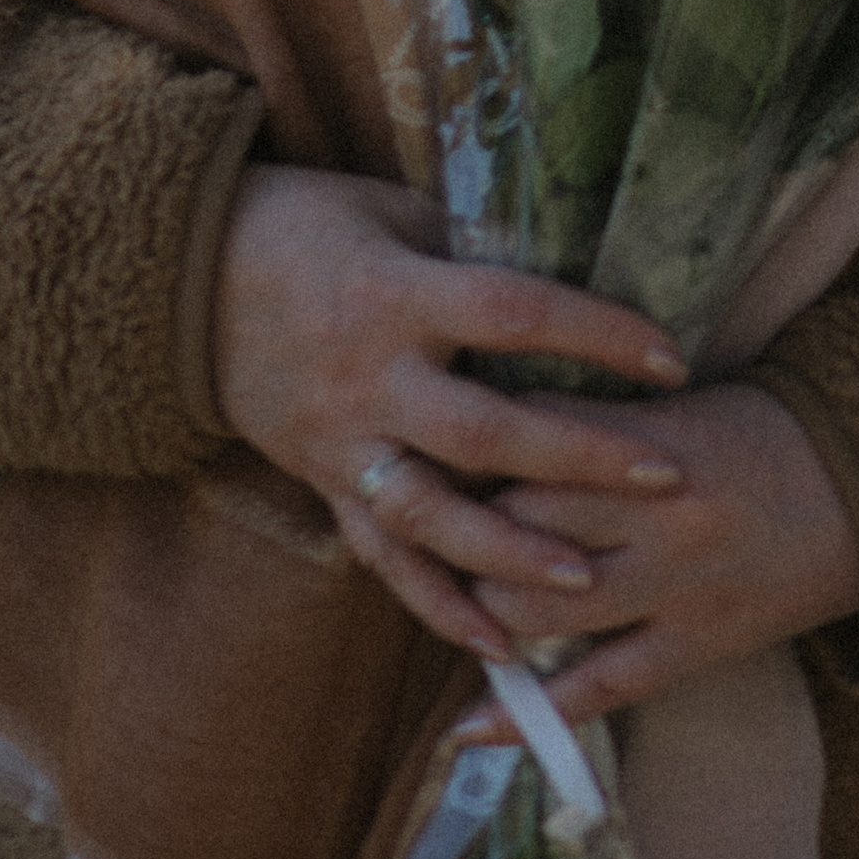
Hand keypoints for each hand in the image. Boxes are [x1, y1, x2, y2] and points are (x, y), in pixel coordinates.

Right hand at [211, 167, 693, 659]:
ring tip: (586, 580)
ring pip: (430, 516)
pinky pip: (381, 556)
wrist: (189, 279)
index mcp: (397, 295)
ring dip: (509, 555)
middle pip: (484, 433)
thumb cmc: (312, 226)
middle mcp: (372, 379)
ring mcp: (342, 442)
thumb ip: (470, 252)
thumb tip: (565, 270)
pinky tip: (493, 643)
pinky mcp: (322, 483)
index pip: (513, 313)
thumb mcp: (395, 215)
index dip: (594, 333)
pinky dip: (435, 604)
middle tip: (664, 474)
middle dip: (577, 459)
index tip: (669, 354)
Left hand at [458, 385, 858, 729]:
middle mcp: (656, 510)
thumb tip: (499, 421)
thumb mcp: (686, 401)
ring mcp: (672, 585)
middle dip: (462, 521)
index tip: (433, 440)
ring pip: (539, 606)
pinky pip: (594, 691)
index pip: (532, 435)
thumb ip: (599, 417)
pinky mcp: (690, 647)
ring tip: (450, 598)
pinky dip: (523, 716)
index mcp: (655, 436)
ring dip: (483, 605)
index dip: (474, 439)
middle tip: (424, 519)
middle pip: (518, 518)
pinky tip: (465, 728)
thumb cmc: (769, 431)